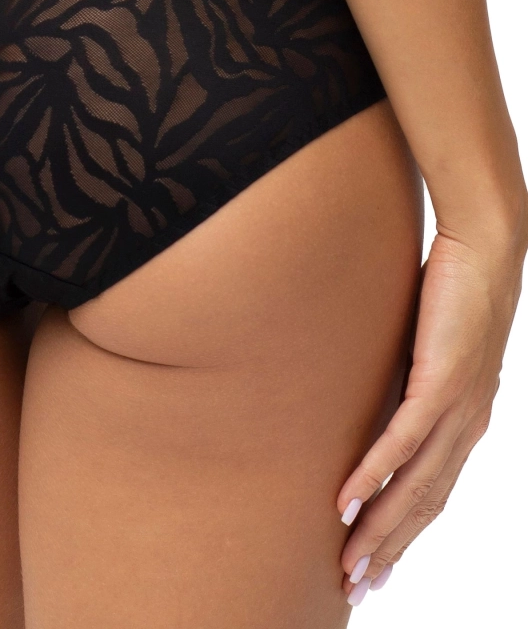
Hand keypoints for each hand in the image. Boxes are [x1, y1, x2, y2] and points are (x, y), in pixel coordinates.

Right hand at [335, 221, 525, 604]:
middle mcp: (467, 427)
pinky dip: (375, 475)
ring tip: (349, 560)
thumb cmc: (455, 294)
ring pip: (416, 485)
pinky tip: (349, 499)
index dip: (403, 536)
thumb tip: (376, 397)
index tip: (376, 566)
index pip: (432, 494)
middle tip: (354, 586)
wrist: (486, 251)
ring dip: (380, 528)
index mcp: (465, 424)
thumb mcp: (428, 350)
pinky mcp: (441, 382)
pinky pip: (405, 439)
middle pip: (424, 504)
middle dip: (388, 550)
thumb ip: (409, 381)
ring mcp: (458, 408)